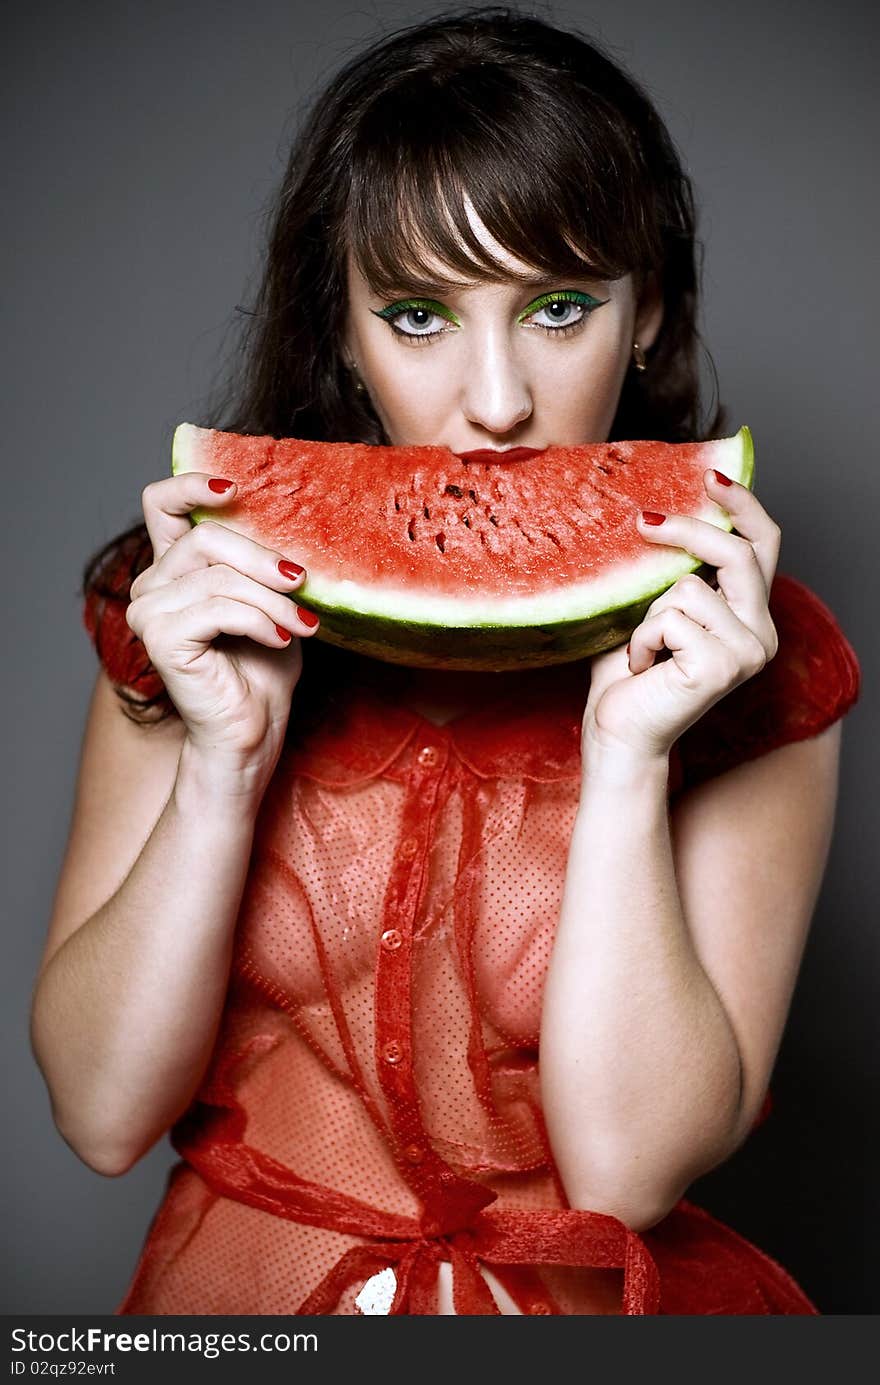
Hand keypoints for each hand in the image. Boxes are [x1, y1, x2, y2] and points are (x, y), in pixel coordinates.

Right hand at [125, 472, 319, 796]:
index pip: (161, 504)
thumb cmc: (264, 669)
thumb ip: (266, 562)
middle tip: (303, 584)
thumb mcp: (273, 601)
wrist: (252, 732)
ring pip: (218, 576)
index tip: (236, 487)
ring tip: (303, 626)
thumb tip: (295, 522)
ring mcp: (149, 612)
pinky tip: (280, 640)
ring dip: (271, 600)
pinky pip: (219, 608)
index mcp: (174, 569)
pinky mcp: (160, 639)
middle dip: (263, 559)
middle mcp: (152, 585)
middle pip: (206, 538)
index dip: (192, 484)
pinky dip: (259, 621)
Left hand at [583, 469, 780, 763]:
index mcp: (751, 615)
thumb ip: (670, 572)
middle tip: (640, 523)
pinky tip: (641, 667)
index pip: (762, 546)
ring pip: (689, 588)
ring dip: (648, 614)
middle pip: (735, 553)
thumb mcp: (651, 608)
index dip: (742, 505)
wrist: (618, 735)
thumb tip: (654, 511)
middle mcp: (762, 633)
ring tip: (642, 650)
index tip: (710, 474)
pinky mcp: (723, 666)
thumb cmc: (628, 677)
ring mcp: (748, 652)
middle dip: (685, 530)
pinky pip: (670, 618)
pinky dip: (642, 637)